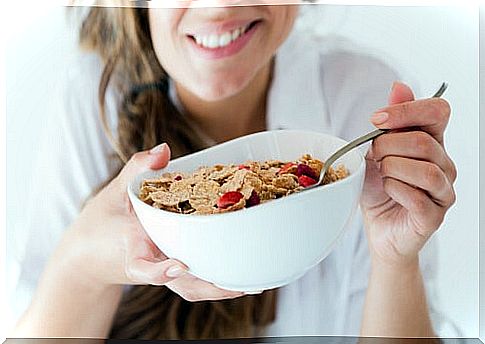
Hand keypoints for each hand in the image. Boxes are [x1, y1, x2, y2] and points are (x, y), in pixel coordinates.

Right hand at [60, 143, 243, 300]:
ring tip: (252, 285)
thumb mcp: (114, 192)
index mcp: (132, 250)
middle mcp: (151, 266)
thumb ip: (138, 169)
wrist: (86, 258)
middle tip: (242, 285)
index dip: (161, 270)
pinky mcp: (170, 273)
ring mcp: (162, 272)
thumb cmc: (99, 226)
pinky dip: (216, 279)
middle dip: (212, 287)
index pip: (144, 267)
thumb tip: (164, 149)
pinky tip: (240, 274)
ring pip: (192, 288)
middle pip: (183, 285)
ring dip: (220, 289)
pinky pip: (194, 280)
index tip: (179, 265)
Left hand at [360, 82, 456, 268]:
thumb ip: (391, 121)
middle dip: (387, 147)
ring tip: (383, 176)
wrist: (377, 227)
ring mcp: (443, 191)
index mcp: (432, 142)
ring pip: (423, 170)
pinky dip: (394, 190)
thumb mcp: (376, 150)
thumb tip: (399, 86)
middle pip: (422, 142)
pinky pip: (417, 196)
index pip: (438, 111)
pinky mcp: (434, 215)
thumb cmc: (378, 188)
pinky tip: (388, 192)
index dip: (407, 111)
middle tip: (375, 158)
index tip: (376, 120)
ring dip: (392, 170)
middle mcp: (444, 164)